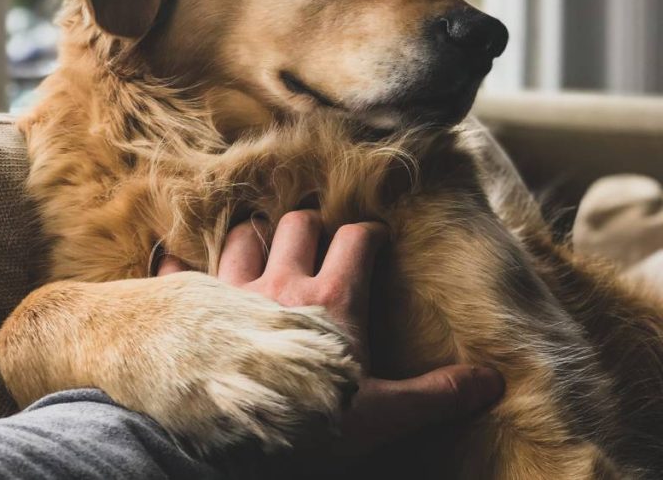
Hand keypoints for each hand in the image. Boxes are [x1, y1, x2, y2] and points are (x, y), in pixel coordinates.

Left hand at [158, 210, 504, 451]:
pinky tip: (175, 258)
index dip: (370, 234)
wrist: (227, 444)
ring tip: (261, 246)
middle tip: (316, 240)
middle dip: (311, 225)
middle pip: (297, 223)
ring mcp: (230, 291)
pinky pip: (179, 267)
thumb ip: (435, 395)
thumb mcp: (381, 415)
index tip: (375, 240)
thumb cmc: (308, 427)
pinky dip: (179, 260)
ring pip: (243, 235)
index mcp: (331, 301)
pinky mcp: (190, 307)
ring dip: (254, 236)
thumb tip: (493, 381)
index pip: (356, 240)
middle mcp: (280, 283)